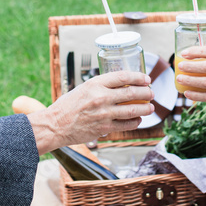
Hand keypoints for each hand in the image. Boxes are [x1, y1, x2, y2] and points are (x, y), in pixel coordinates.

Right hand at [27, 70, 153, 153]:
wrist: (55, 125)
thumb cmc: (67, 107)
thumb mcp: (83, 89)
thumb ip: (100, 87)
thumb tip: (119, 87)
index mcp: (95, 84)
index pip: (123, 77)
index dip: (138, 77)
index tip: (146, 78)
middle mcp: (101, 97)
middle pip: (132, 93)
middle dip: (146, 92)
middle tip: (151, 93)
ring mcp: (104, 113)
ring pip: (133, 109)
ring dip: (146, 108)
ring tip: (150, 108)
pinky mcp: (104, 128)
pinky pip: (126, 124)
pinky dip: (135, 122)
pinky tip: (138, 120)